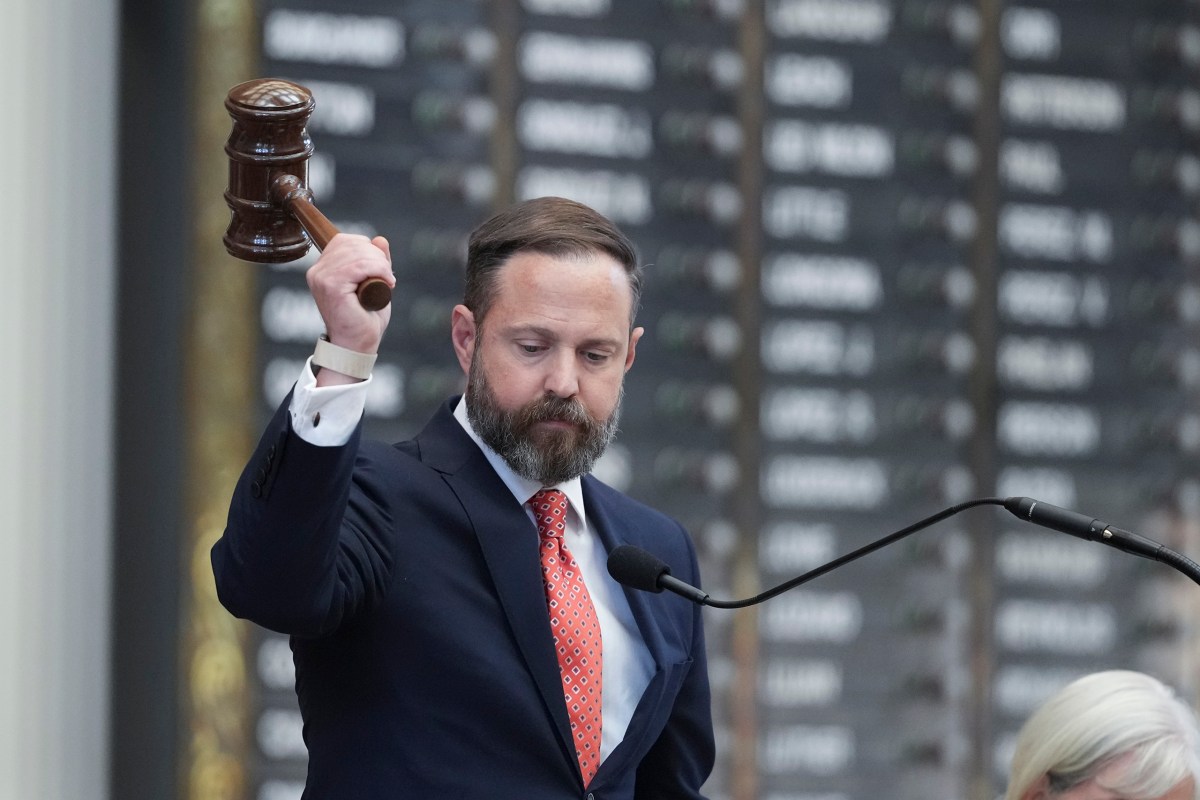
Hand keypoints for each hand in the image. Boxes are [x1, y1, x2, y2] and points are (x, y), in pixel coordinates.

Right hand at [306, 234, 394, 354]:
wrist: (357, 346)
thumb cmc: (364, 319)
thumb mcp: (374, 283)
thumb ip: (375, 261)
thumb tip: (380, 239)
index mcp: (322, 269)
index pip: (344, 241)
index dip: (367, 249)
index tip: (380, 269)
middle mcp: (317, 271)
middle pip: (352, 243)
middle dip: (377, 256)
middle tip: (387, 277)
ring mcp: (322, 278)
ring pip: (358, 253)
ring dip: (380, 265)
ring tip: (387, 282)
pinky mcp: (331, 286)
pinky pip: (360, 266)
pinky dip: (379, 271)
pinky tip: (386, 284)